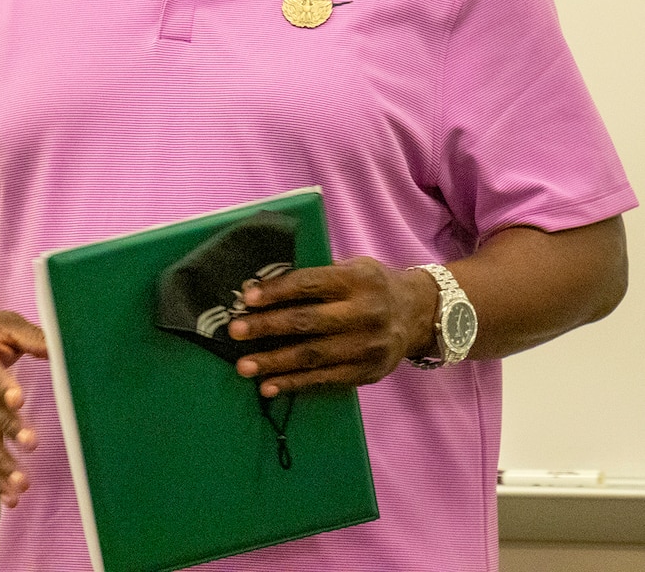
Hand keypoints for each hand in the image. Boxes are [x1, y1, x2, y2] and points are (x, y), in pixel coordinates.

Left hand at [228, 258, 435, 396]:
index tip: (247, 298)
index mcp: (358, 279)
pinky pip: (325, 380)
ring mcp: (368, 345)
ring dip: (274, 362)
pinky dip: (294, 384)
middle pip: (308, 322)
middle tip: (235, 331)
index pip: (310, 284)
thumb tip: (266, 286)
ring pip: (313, 356)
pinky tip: (269, 386)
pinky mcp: (368, 372)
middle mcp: (365, 312)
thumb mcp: (354, 267)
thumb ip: (320, 275)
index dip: (277, 291)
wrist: (419, 314)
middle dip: (267, 327)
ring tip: (244, 366)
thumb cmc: (373, 285)